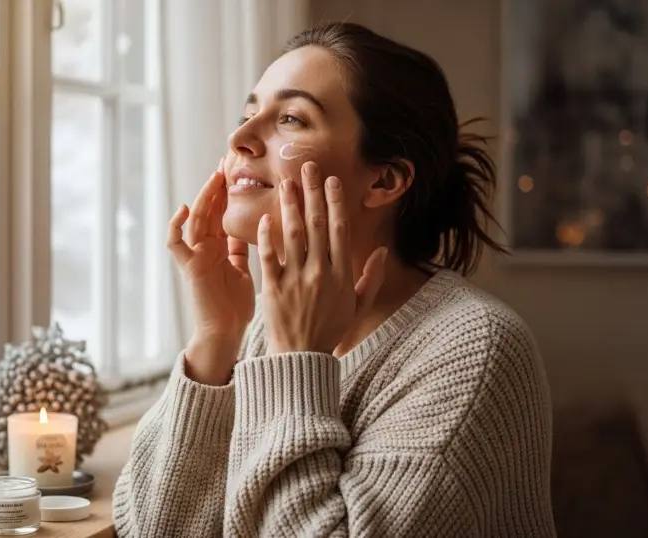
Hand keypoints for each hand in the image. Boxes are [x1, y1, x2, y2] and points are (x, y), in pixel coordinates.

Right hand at [167, 160, 255, 382]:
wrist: (226, 332)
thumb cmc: (235, 306)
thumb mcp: (241, 269)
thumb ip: (238, 248)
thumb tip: (249, 227)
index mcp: (219, 247)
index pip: (221, 212)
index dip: (227, 192)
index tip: (236, 170)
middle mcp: (205, 248)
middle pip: (208, 210)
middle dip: (216, 187)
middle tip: (225, 163)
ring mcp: (195, 255)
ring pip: (196, 220)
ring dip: (204, 198)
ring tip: (214, 178)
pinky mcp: (189, 267)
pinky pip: (175, 243)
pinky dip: (175, 226)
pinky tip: (185, 209)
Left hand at [257, 161, 386, 354]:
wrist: (302, 358)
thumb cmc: (330, 331)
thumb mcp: (358, 307)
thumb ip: (371, 278)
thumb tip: (382, 252)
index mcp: (341, 275)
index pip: (339, 230)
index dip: (335, 203)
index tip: (331, 181)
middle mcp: (320, 273)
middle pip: (316, 225)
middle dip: (312, 193)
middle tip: (306, 167)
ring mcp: (296, 280)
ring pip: (293, 235)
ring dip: (290, 206)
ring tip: (286, 182)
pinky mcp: (274, 288)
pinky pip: (270, 257)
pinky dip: (267, 236)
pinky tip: (266, 216)